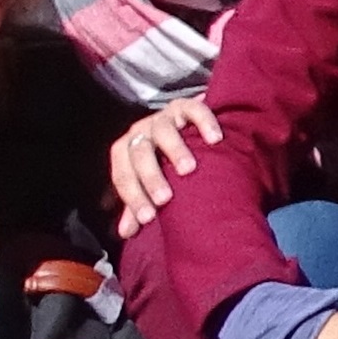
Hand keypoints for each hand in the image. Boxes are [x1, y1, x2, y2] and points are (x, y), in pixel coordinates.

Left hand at [108, 97, 221, 233]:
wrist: (182, 127)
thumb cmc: (162, 163)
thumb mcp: (147, 183)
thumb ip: (138, 205)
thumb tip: (126, 233)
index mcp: (125, 151)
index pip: (123, 175)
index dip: (133, 197)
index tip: (148, 218)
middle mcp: (140, 131)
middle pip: (140, 153)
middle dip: (151, 177)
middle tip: (166, 198)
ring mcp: (162, 117)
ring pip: (164, 131)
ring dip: (174, 151)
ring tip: (188, 170)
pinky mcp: (185, 106)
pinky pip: (193, 110)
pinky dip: (203, 123)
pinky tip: (214, 140)